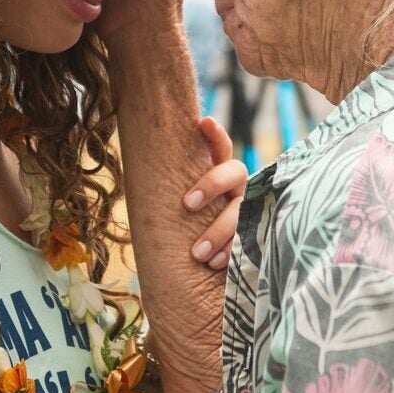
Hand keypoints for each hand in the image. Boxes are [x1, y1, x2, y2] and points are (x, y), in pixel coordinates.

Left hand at [185, 117, 247, 269]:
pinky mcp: (255, 235)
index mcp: (217, 172)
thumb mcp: (174, 205)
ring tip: (197, 254)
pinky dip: (230, 252)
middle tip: (187, 204)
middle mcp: (237, 187)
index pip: (220, 146)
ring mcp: (248, 209)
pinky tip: (214, 264)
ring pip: (241, 211)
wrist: (196, 270)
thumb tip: (139, 166)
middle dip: (212, 184)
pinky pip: (248, 240)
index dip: (215, 133)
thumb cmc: (180, 229)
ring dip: (218, 231)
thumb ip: (170, 187)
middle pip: (234, 171)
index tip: (203, 122)